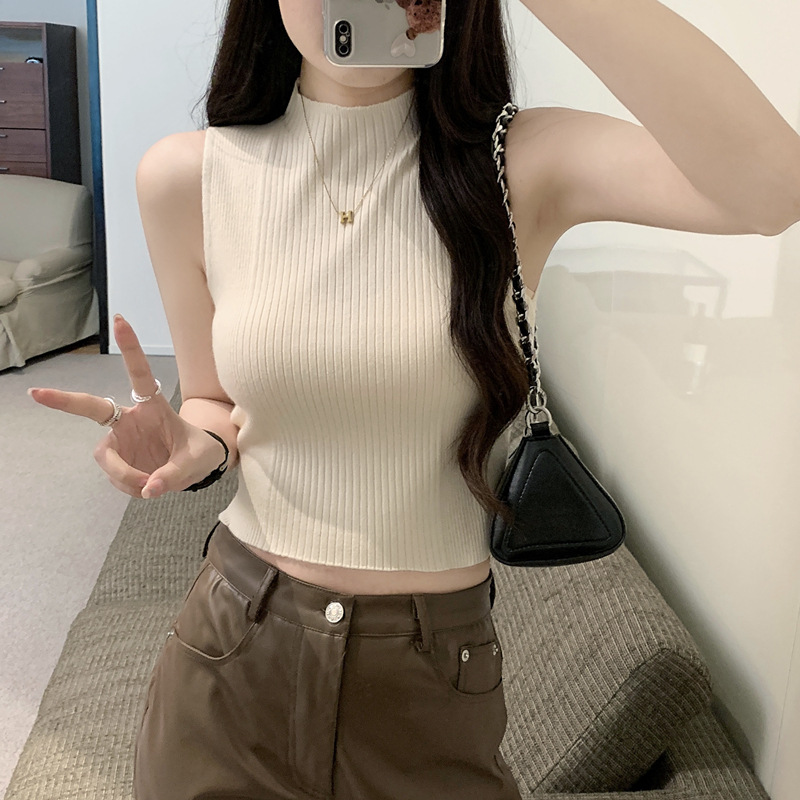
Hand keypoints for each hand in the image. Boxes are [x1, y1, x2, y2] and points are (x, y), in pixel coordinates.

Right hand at [27, 314, 227, 498]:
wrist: (198, 468)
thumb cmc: (200, 452)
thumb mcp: (197, 462)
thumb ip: (175, 474)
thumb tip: (149, 489)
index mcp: (154, 406)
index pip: (140, 374)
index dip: (130, 348)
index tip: (120, 320)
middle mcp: (131, 419)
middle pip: (92, 409)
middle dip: (64, 401)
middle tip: (36, 393)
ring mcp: (121, 440)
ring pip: (106, 458)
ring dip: (125, 476)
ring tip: (152, 485)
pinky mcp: (118, 460)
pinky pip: (115, 478)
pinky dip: (130, 487)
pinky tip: (148, 487)